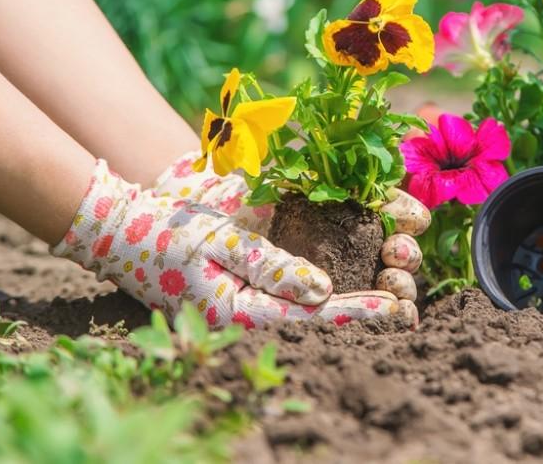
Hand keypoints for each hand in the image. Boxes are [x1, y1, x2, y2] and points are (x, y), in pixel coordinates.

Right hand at [52, 160, 415, 327]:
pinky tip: (378, 236)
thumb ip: (269, 266)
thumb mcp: (217, 242)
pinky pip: (313, 268)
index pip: (314, 319)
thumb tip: (322, 291)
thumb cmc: (170, 232)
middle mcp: (263, 306)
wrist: (132, 222)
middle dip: (374, 301)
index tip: (397, 308)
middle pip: (330, 312)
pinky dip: (349, 250)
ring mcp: (266, 286)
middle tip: (410, 291)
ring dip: (367, 276)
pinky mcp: (268, 264)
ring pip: (328, 291)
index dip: (359, 313)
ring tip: (402, 264)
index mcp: (247, 314)